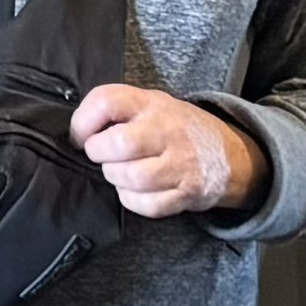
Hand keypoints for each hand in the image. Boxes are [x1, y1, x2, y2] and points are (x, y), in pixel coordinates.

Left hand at [73, 82, 266, 218]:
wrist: (230, 154)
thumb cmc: (175, 128)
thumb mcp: (149, 104)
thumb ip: (115, 110)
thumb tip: (75, 132)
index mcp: (151, 104)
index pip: (106, 101)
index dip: (82, 120)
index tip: (79, 134)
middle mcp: (167, 131)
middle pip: (117, 145)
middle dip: (98, 153)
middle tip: (100, 154)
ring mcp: (181, 164)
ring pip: (131, 178)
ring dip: (115, 177)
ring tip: (119, 170)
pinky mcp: (188, 193)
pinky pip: (147, 204)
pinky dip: (132, 200)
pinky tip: (135, 189)